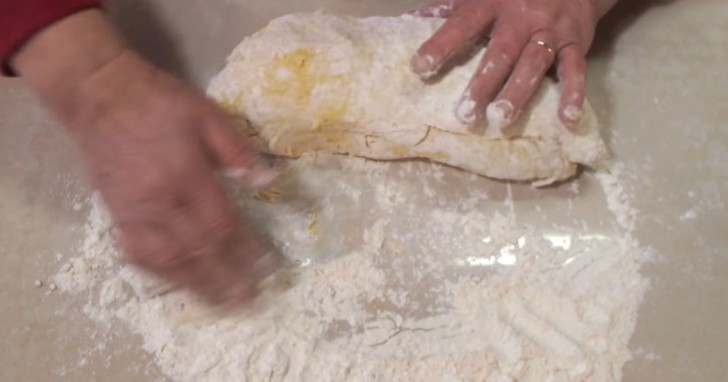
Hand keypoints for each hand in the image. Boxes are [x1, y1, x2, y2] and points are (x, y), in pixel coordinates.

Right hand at [12, 10, 278, 305]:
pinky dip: (161, 273)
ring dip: (196, 285)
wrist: (100, 96)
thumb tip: (266, 180)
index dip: (245, 250)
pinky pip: (138, 253)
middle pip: (198, 250)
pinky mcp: (116, 214)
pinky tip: (177, 282)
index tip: (265, 268)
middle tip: (249, 299)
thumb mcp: (207, 114)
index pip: (221, 225)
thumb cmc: (160, 102)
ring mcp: (135, 212)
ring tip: (220, 303)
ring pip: (168, 260)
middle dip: (226, 279)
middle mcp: (161, 202)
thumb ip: (236, 151)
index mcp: (187, 176)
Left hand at [411, 0, 616, 129]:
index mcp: (491, 3)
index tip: (420, 68)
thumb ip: (447, 9)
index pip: (462, 25)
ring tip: (502, 119)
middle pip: (500, 52)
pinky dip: (573, 95)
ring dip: (518, 93)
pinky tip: (567, 120)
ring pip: (533, 63)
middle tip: (465, 115)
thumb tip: (409, 19)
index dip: (441, 45)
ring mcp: (549, 31)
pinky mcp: (575, 43)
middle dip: (483, 84)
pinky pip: (575, 70)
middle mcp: (521, 17)